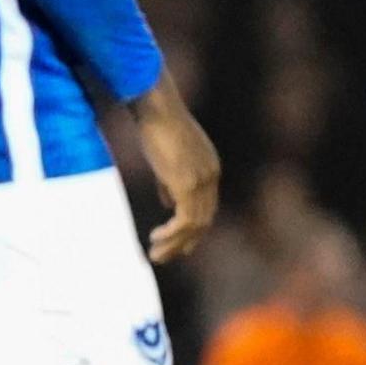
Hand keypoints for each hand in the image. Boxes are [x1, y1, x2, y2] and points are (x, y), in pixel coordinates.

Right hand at [127, 78, 221, 262]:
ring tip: (154, 255)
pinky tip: (156, 239)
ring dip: (174, 244)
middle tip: (162, 257)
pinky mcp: (188, 184)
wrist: (156, 107)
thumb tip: (169, 203)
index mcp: (209, 168)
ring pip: (195, 225)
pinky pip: (185, 220)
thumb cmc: (156, 125)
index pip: (206, 207)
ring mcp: (202, 180)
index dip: (191, 230)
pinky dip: (172, 234)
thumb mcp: (166, 156)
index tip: (174, 245)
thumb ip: (170, 181)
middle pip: (203, 220)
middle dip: (183, 242)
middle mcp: (211, 176)